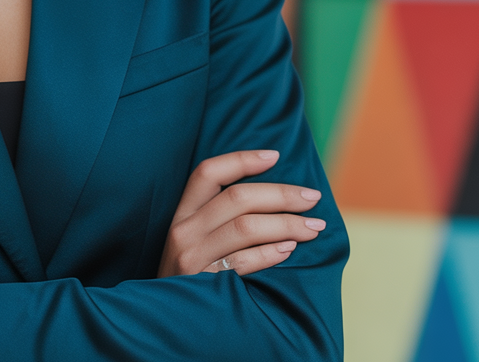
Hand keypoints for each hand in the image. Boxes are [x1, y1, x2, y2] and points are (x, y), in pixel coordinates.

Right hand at [157, 150, 325, 277]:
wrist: (165, 323)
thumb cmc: (191, 277)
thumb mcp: (193, 241)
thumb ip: (217, 218)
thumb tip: (271, 195)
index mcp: (181, 214)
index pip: (208, 172)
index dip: (242, 160)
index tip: (275, 155)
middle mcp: (183, 231)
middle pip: (237, 197)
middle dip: (281, 194)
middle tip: (312, 198)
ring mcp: (192, 258)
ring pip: (246, 227)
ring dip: (286, 224)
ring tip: (313, 227)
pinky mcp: (205, 285)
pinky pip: (244, 262)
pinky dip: (271, 253)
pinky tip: (290, 250)